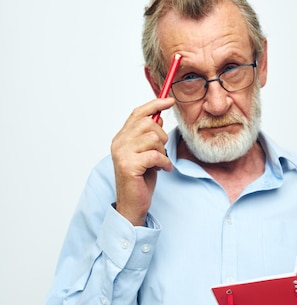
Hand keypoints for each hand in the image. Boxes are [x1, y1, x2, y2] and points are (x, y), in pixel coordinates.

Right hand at [111, 98, 174, 225]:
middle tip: (161, 152)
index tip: (169, 100)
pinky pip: (155, 155)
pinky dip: (164, 163)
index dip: (154, 105)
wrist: (132, 204)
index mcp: (121, 138)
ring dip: (163, 152)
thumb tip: (158, 117)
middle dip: (162, 138)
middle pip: (148, 124)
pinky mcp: (129, 165)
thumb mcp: (146, 154)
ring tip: (159, 163)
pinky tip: (163, 170)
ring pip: (153, 138)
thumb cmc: (140, 180)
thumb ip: (148, 136)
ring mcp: (122, 154)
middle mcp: (119, 143)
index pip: (137, 113)